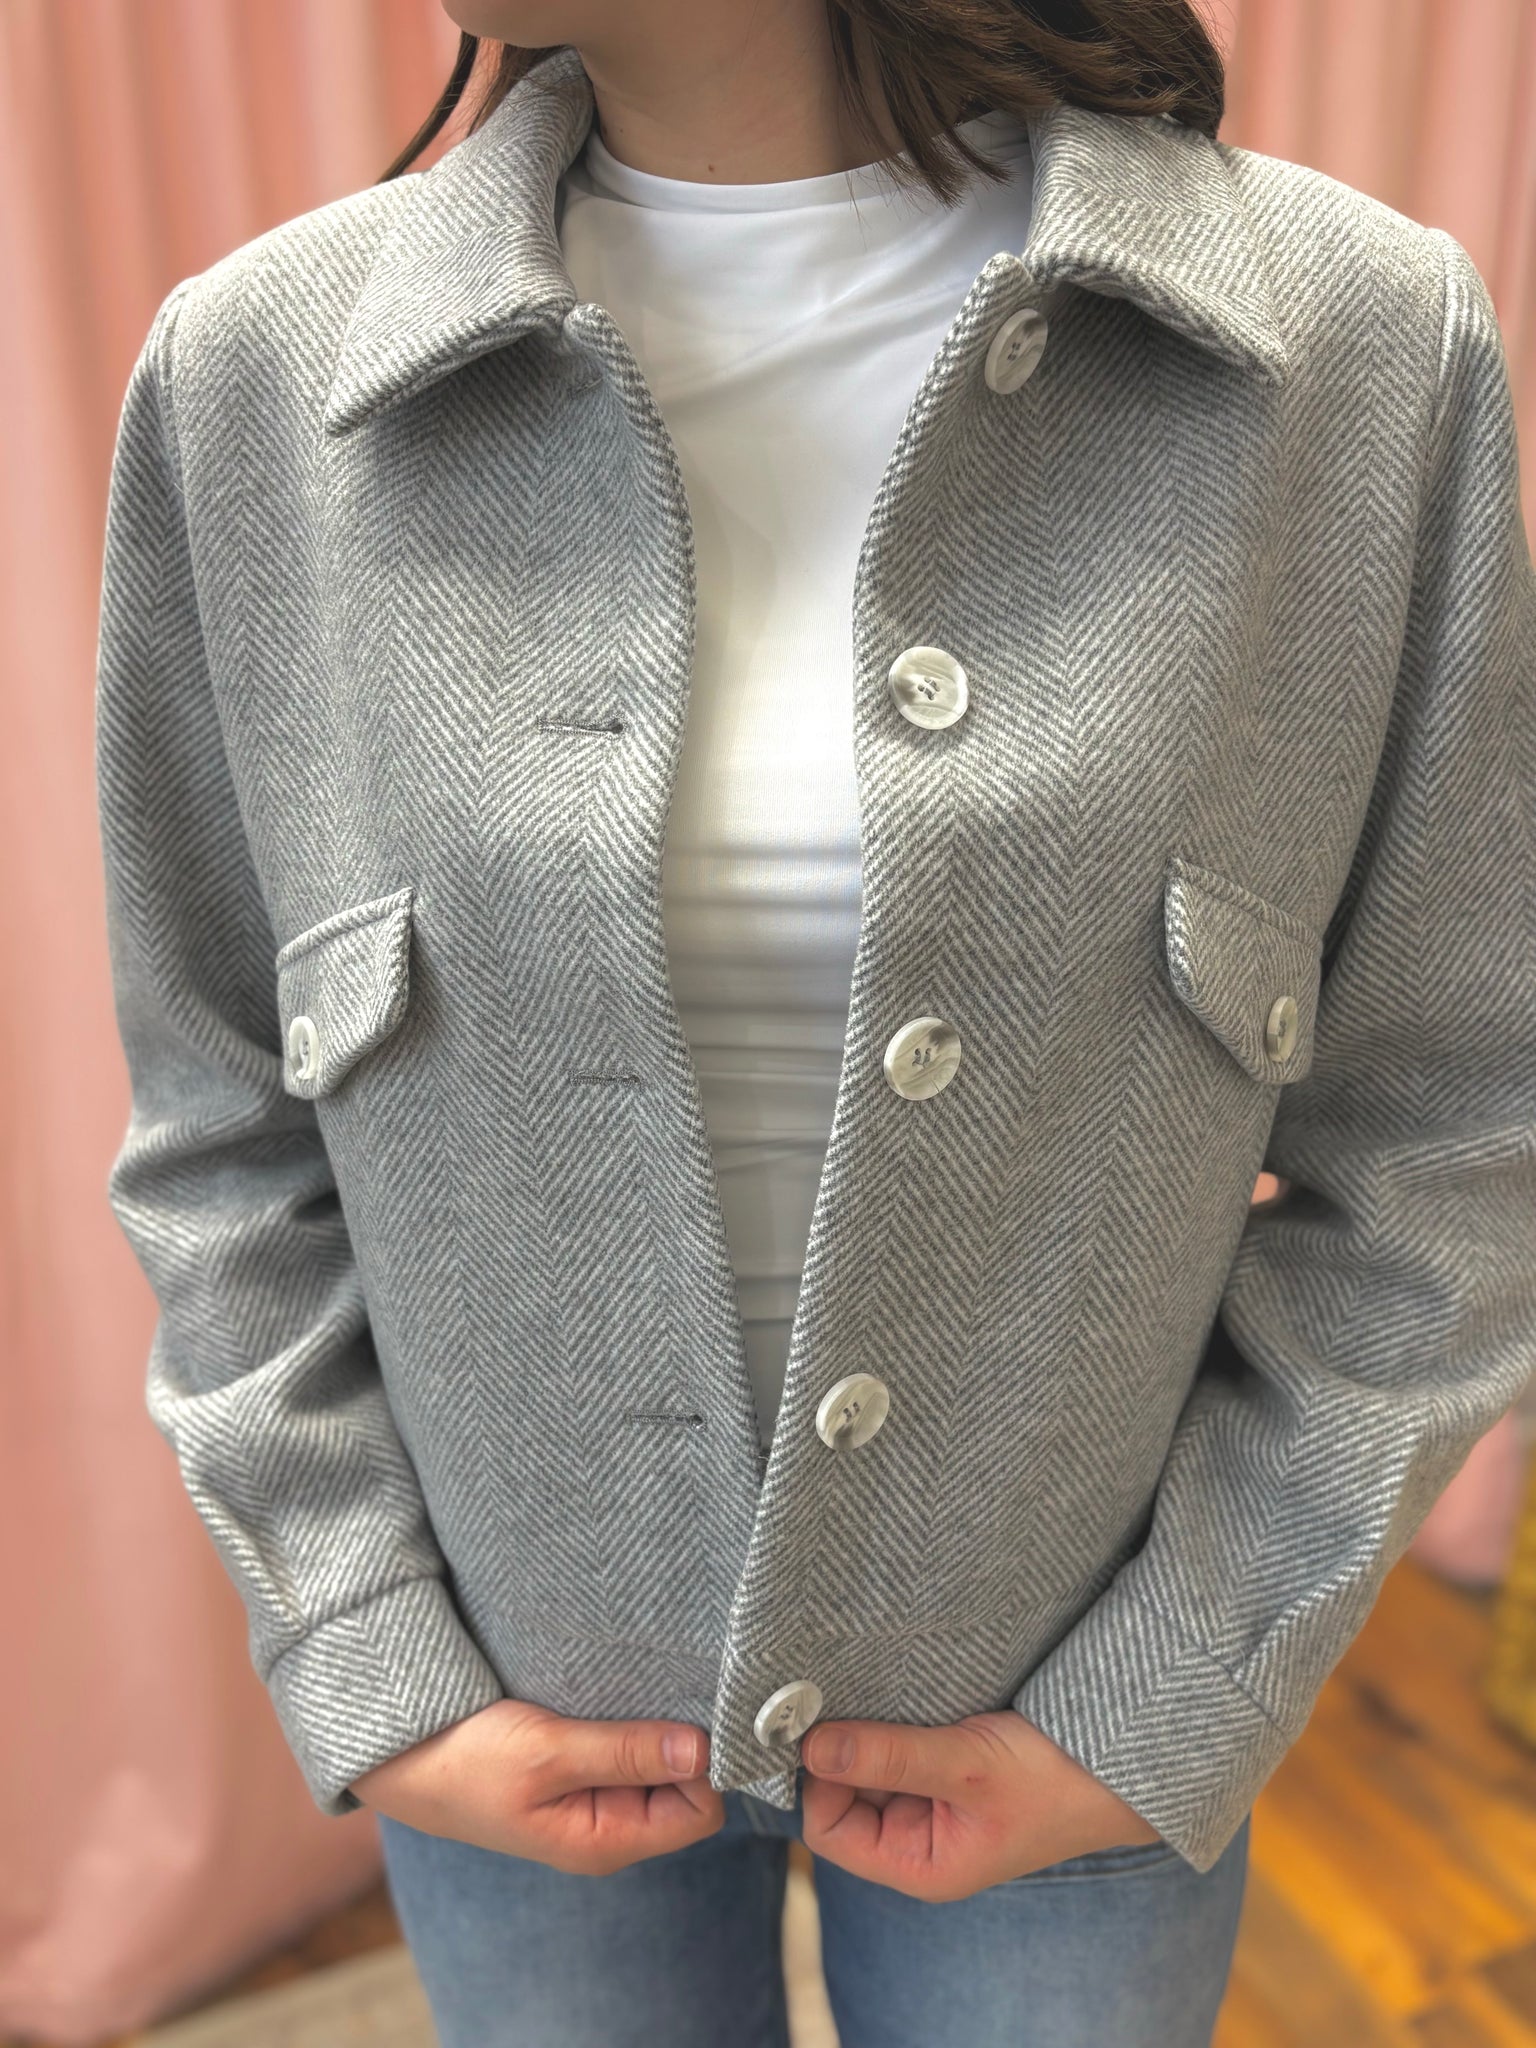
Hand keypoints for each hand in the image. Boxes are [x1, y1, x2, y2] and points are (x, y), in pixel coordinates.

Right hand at [350, 1698, 722, 1873]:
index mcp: (607, 1840)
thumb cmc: (468, 1761)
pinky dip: (633, 1721)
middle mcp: (610, 1827)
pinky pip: (631, 1749)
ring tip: (647, 1683)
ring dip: (658, 1725)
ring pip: (661, 1763)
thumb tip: (703, 1749)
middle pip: (689, 1786)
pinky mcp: (581, 1772)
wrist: (404, 1755)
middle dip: (685, 1740)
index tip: (699, 1712)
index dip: (707, 1763)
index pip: (701, 1810)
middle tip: (673, 1686)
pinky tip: (623, 1691)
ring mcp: (596, 1800)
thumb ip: (625, 1751)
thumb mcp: (547, 1753)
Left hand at [801, 1710, 1159, 1900]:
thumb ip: (890, 1756)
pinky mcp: (947, 1769)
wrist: (1125, 1761)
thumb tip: (812, 1747)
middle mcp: (917, 1840)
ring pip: (868, 1764)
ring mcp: (932, 1803)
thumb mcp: (968, 1766)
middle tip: (839, 1690)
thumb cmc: (1056, 1780)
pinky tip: (900, 1689)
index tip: (822, 1723)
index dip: (819, 1779)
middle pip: (842, 1793)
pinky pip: (898, 1745)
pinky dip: (893, 1719)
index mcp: (919, 1865)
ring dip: (868, 1729)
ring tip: (877, 1687)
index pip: (828, 1829)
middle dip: (842, 1748)